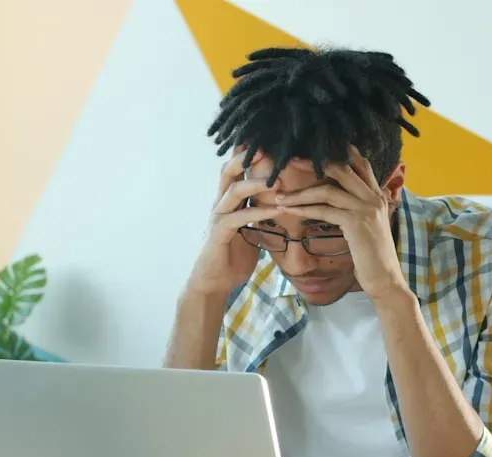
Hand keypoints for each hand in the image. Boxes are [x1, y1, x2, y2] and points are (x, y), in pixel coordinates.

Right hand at [185, 146, 281, 296]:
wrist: (213, 282)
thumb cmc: (232, 256)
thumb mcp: (249, 230)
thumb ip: (257, 214)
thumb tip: (278, 204)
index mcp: (227, 202)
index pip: (235, 170)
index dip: (247, 154)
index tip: (266, 139)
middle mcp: (220, 204)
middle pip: (229, 171)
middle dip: (247, 157)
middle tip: (269, 146)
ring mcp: (218, 218)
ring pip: (233, 190)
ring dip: (256, 182)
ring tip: (278, 179)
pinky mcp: (219, 234)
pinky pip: (239, 218)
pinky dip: (260, 213)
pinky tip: (278, 211)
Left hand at [276, 146, 408, 299]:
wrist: (385, 278)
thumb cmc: (373, 256)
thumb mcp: (368, 226)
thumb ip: (357, 209)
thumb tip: (336, 201)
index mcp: (378, 195)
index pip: (360, 164)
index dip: (340, 152)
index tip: (315, 149)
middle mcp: (374, 197)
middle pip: (341, 168)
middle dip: (313, 163)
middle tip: (290, 160)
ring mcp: (366, 209)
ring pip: (327, 190)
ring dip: (300, 193)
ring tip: (280, 196)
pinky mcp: (356, 223)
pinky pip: (324, 210)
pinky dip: (304, 209)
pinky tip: (290, 211)